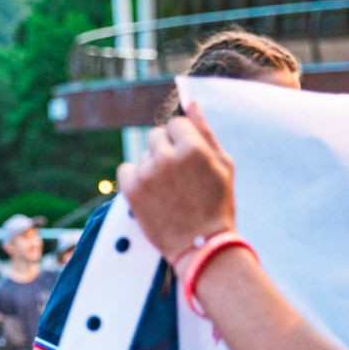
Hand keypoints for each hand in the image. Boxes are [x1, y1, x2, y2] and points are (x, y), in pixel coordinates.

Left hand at [117, 98, 236, 262]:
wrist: (202, 246)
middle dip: (165, 150)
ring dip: (151, 166)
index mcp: (193, 147)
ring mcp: (147, 174)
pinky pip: (125, 170)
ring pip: (142, 155)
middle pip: (155, 135)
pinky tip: (150, 193)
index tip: (188, 159)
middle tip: (178, 176)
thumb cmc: (218, 205)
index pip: (176, 123)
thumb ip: (206, 131)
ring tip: (168, 191)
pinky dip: (134, 178)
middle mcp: (167, 157)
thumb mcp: (224, 165)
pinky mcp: (131, 191)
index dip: (183, 140)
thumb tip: (190, 103)